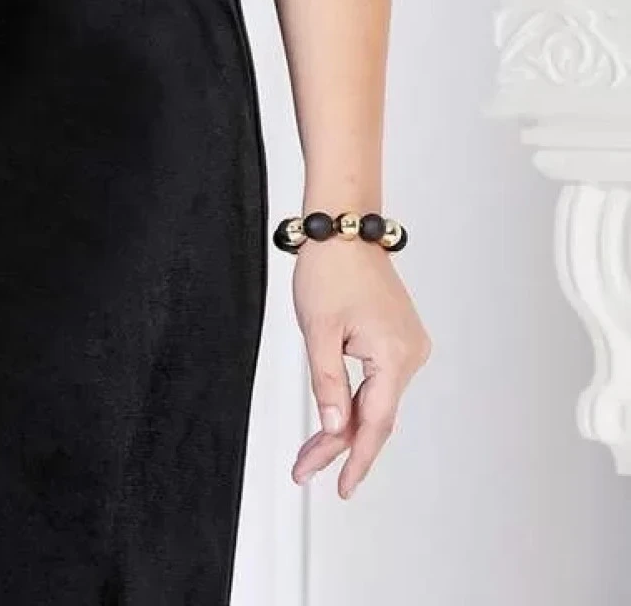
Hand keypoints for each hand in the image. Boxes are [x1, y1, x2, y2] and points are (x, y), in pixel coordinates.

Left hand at [290, 238, 430, 497]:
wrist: (343, 228)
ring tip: (314, 451)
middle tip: (306, 468)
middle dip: (341, 445)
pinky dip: (357, 400)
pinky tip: (335, 416)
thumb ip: (326, 383)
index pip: (374, 422)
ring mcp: (409, 346)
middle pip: (375, 414)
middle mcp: (411, 353)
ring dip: (347, 424)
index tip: (342, 487)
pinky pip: (379, 381)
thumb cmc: (331, 269)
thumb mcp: (318, 330)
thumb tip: (333, 427)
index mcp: (395, 354)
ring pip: (377, 400)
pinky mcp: (400, 339)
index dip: (356, 459)